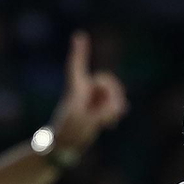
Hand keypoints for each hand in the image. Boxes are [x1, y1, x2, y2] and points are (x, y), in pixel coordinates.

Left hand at [50, 31, 128, 154]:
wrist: (62, 148)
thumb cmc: (68, 134)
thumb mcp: (86, 123)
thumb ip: (104, 112)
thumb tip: (120, 107)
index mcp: (75, 90)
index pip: (76, 67)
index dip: (79, 52)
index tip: (79, 36)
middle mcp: (83, 91)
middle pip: (105, 79)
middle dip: (112, 92)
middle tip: (111, 111)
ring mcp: (91, 100)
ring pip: (112, 93)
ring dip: (114, 106)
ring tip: (107, 123)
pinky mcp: (98, 110)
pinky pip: (114, 105)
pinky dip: (115, 112)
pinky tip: (110, 125)